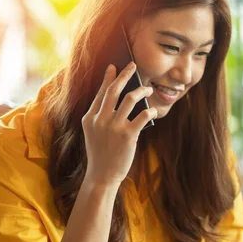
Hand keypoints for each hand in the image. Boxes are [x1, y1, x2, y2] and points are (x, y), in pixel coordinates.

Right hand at [81, 62, 155, 188]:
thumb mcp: (94, 133)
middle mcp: (100, 119)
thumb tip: (120, 100)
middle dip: (125, 75)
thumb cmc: (101, 154)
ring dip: (141, 91)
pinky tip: (152, 111)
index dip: (109, 78)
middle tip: (133, 65)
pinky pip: (142, 116)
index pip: (101, 93)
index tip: (114, 66)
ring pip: (130, 98)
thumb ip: (101, 117)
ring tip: (148, 89)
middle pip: (114, 90)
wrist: (101, 175)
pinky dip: (149, 111)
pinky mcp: (127, 135)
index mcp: (90, 118)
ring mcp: (113, 127)